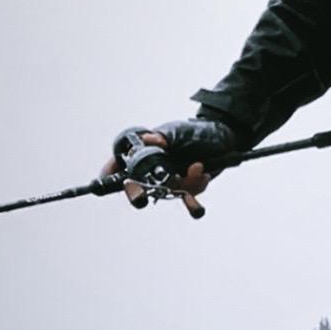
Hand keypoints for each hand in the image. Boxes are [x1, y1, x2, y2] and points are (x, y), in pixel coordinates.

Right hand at [100, 117, 239, 218]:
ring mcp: (169, 179)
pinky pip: (187, 195)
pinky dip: (196, 187)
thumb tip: (150, 139)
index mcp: (145, 151)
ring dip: (183, 185)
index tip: (104, 180)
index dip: (110, 172)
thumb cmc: (197, 131)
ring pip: (166, 193)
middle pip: (137, 186)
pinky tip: (203, 172)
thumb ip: (165, 136)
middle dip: (137, 194)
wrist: (226, 140)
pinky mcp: (186, 187)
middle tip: (141, 198)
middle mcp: (154, 167)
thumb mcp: (181, 131)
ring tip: (198, 168)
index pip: (121, 163)